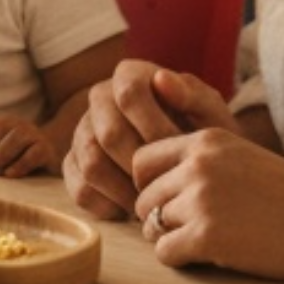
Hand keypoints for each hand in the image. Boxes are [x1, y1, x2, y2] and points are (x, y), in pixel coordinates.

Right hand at [62, 60, 237, 219]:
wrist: (191, 160)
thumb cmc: (201, 134)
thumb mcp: (210, 114)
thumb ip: (194, 95)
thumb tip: (161, 78)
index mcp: (129, 75)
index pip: (129, 93)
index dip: (154, 126)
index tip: (178, 153)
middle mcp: (99, 97)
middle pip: (109, 134)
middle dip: (143, 167)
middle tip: (168, 185)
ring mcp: (82, 131)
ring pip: (92, 164)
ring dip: (126, 190)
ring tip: (153, 200)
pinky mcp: (73, 163)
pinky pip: (80, 189)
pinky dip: (108, 205)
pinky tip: (133, 208)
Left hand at [132, 129, 283, 281]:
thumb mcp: (243, 156)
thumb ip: (204, 162)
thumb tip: (161, 185)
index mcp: (205, 140)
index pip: (142, 159)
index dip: (150, 184)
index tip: (170, 201)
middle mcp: (196, 165)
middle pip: (142, 196)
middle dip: (158, 216)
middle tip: (187, 230)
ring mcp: (200, 200)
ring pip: (150, 225)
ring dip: (169, 238)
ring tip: (201, 244)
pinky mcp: (207, 237)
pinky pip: (165, 252)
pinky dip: (180, 260)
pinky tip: (208, 259)